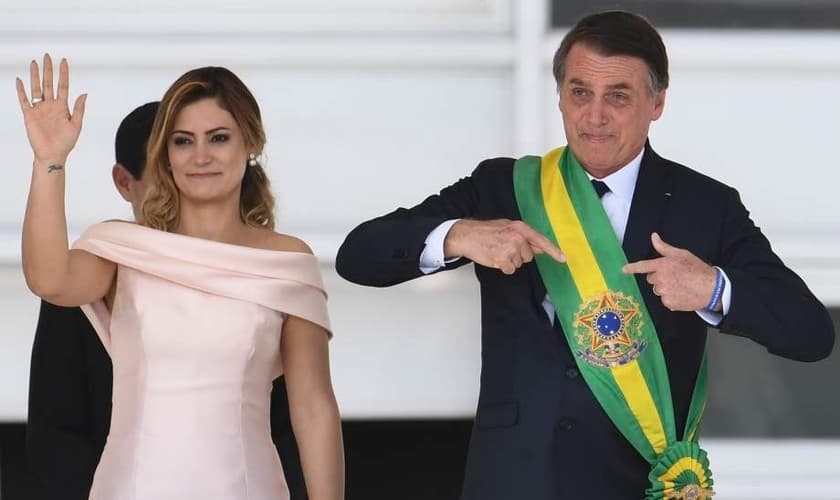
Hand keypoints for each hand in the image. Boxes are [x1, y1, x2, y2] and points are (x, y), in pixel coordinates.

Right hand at [15, 54, 86, 164]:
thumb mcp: (76, 125)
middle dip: (48, 70)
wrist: (53, 154)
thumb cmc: (66, 142)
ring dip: (35, 76)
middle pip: (48, 83)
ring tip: (34, 63)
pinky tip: (19, 80)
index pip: (63, 86)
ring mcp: (39, 109)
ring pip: (36, 88)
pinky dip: (21, 90)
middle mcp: (50, 105)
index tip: (64, 61)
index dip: (63, 74)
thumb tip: (84, 94)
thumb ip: (79, 109)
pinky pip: (24, 100)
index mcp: (63, 106)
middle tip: (47, 56)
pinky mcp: (29, 115)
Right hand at [444, 219, 564, 274]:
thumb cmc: (485, 231)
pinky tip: (494, 257)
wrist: (467, 235)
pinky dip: (503, 267)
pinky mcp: (502, 260)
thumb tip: (538, 247)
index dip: (553, 251)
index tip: (563, 259)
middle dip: (518, 255)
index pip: (541, 240)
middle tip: (503, 247)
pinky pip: (510, 269)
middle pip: (528, 256)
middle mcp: (518, 237)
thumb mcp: (507, 226)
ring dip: (509, 260)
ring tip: (497, 250)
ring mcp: (511, 249)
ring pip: (519, 263)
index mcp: (520, 227)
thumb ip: (523, 236)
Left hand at [622, 232, 716, 311]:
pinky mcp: (669, 303)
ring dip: (665, 288)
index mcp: (662, 265)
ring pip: (658, 290)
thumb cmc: (697, 269)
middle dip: (659, 277)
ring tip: (680, 285)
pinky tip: (682, 293)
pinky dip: (671, 298)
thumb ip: (664, 247)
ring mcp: (664, 292)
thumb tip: (653, 236)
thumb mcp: (681, 254)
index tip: (624, 270)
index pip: (642, 266)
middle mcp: (660, 279)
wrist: (711, 287)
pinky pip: (665, 300)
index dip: (632, 268)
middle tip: (674, 276)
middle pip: (651, 279)